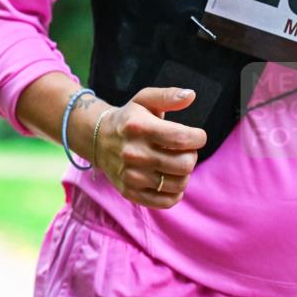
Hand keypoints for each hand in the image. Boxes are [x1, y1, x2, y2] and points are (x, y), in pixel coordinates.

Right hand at [92, 87, 206, 208]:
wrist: (97, 140)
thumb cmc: (128, 120)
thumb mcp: (144, 100)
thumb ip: (168, 96)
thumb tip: (191, 95)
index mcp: (139, 128)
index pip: (183, 138)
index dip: (198, 138)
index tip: (196, 136)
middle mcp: (134, 154)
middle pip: (185, 164)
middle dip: (191, 156)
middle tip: (183, 150)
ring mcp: (131, 175)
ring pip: (179, 184)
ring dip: (183, 174)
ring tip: (174, 164)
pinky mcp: (130, 192)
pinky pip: (165, 201)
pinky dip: (174, 193)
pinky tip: (169, 180)